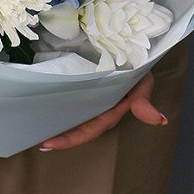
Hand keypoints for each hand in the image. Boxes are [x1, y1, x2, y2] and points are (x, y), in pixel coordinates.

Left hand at [39, 71, 166, 151]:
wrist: (133, 48)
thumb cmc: (139, 69)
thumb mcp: (143, 84)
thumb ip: (144, 102)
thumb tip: (159, 120)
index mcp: (109, 113)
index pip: (88, 130)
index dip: (69, 139)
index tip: (47, 144)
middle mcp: (98, 109)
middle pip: (76, 127)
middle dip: (58, 136)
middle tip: (35, 139)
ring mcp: (90, 98)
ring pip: (71, 114)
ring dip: (55, 120)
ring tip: (34, 125)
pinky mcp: (83, 85)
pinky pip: (69, 96)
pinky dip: (57, 101)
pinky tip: (42, 102)